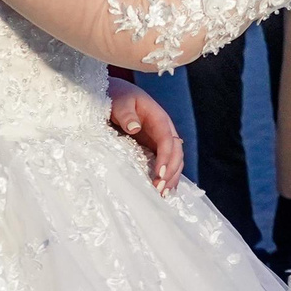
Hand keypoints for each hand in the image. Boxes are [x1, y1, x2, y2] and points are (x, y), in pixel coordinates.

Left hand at [106, 77, 184, 195]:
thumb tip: (135, 127)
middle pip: (177, 153)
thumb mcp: (120, 101)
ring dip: (171, 178)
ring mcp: (160, 141)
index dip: (166, 157)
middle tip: (159, 190)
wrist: (114, 95)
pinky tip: (163, 191)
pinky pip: (166, 164)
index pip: (168, 140)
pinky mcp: (153, 149)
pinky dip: (167, 177)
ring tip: (162, 195)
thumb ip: (126, 112)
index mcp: (159, 118)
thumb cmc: (116, 96)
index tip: (158, 174)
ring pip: (175, 161)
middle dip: (171, 172)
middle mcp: (164, 131)